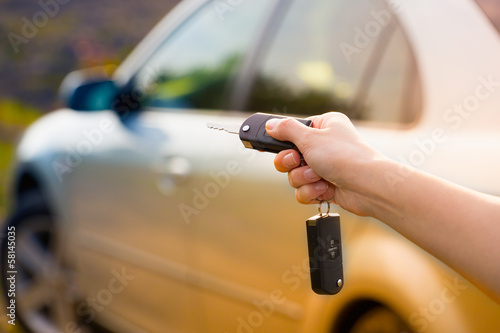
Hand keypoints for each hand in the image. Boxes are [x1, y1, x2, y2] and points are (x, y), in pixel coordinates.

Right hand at [266, 112, 382, 215]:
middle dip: (292, 163)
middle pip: (290, 156)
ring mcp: (325, 167)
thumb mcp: (310, 137)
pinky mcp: (326, 187)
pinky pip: (304, 191)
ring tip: (318, 177)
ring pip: (295, 176)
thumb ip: (286, 130)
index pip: (293, 131)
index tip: (270, 146)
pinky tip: (324, 189)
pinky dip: (311, 192)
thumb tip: (270, 125)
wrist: (368, 187)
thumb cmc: (344, 157)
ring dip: (303, 179)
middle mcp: (324, 145)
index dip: (282, 141)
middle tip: (297, 161)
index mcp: (324, 126)